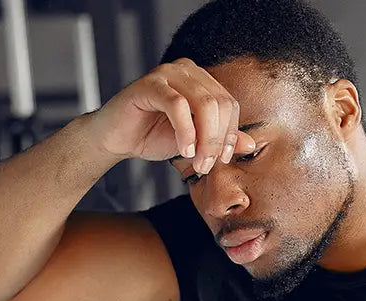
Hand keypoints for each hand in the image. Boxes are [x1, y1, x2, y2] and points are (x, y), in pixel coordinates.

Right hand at [87, 58, 256, 172]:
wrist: (116, 139)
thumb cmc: (152, 136)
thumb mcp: (194, 142)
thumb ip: (220, 140)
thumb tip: (250, 145)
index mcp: (200, 80)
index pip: (229, 104)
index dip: (229, 134)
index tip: (221, 160)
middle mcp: (186, 70)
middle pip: (219, 103)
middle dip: (216, 140)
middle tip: (206, 166)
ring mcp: (167, 73)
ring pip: (202, 103)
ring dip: (203, 139)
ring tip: (196, 161)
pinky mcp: (149, 84)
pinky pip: (177, 105)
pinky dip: (185, 131)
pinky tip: (183, 150)